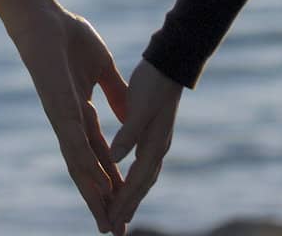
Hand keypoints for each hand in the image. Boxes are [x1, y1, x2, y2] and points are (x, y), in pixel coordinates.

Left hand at [8, 1, 129, 232]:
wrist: (43, 18)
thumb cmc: (69, 37)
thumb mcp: (102, 68)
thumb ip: (114, 92)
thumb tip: (130, 111)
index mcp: (82, 113)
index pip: (100, 156)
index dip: (112, 182)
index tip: (124, 207)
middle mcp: (71, 123)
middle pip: (88, 170)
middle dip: (102, 201)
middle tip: (114, 232)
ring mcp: (62, 117)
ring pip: (79, 164)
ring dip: (93, 193)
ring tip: (105, 220)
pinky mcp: (57, 106)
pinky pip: (73, 142)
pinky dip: (86, 164)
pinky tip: (96, 184)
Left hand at [106, 58, 182, 228]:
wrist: (170, 63)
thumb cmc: (154, 82)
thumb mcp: (141, 106)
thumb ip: (128, 133)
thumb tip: (116, 159)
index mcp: (154, 144)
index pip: (136, 182)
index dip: (123, 202)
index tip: (111, 219)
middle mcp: (157, 148)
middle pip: (141, 186)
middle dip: (127, 207)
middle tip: (113, 228)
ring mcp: (156, 141)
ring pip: (143, 178)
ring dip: (131, 196)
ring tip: (120, 213)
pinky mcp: (152, 133)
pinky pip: (142, 165)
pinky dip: (133, 179)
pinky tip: (125, 181)